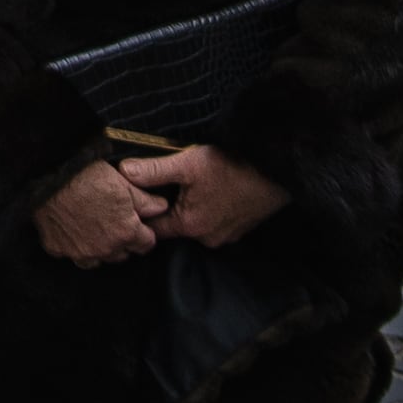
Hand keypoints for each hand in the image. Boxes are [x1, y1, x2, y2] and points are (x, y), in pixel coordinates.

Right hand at [31, 159, 160, 267]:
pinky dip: (74, 245)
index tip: (136, 222)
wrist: (46, 175)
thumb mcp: (123, 182)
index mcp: (126, 232)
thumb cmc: (86, 176)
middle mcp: (105, 248)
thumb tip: (162, 207)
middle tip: (113, 219)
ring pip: (99, 258)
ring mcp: (80, 251)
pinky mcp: (58, 249)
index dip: (143, 231)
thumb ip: (146, 200)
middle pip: (123, 254)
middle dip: (122, 240)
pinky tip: (72, 228)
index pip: (146, 244)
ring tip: (93, 225)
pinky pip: (72, 254)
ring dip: (100, 247)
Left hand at [117, 142, 289, 248]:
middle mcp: (208, 238)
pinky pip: (214, 221)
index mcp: (191, 226)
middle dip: (166, 206)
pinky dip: (208, 208)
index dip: (142, 212)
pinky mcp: (240, 228)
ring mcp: (226, 235)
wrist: (278, 172)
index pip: (154, 228)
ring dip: (189, 206)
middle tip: (163, 183)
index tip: (135, 197)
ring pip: (195, 223)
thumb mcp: (188, 164)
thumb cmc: (234, 167)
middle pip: (174, 225)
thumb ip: (154, 170)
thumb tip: (124, 172)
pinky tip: (210, 189)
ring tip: (189, 184)